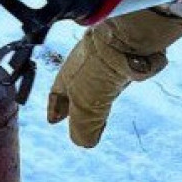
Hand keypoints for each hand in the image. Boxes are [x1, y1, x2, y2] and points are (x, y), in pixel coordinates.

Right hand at [46, 26, 165, 147]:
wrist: (128, 38)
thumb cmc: (99, 67)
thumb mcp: (85, 105)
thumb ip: (83, 127)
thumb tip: (85, 143)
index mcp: (67, 76)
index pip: (56, 96)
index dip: (55, 109)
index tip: (53, 121)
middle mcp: (84, 66)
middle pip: (79, 89)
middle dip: (79, 105)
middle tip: (80, 121)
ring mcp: (106, 61)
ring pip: (100, 82)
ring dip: (101, 95)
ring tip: (103, 110)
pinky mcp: (126, 57)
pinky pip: (120, 73)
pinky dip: (120, 82)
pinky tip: (124, 86)